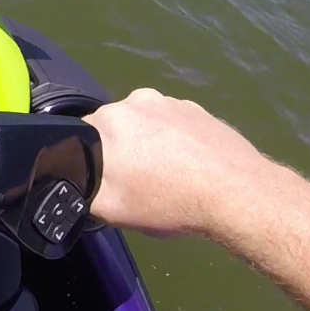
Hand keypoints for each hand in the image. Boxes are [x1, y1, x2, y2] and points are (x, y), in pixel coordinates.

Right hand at [84, 88, 271, 237]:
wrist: (237, 194)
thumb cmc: (169, 201)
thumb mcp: (109, 210)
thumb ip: (79, 191)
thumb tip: (72, 182)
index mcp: (109, 119)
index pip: (80, 136)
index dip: (89, 162)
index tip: (106, 183)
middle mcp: (137, 100)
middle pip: (116, 127)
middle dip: (121, 151)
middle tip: (137, 184)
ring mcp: (172, 102)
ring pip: (146, 124)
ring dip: (149, 145)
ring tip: (167, 178)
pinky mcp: (199, 110)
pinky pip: (175, 125)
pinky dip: (176, 142)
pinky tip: (189, 168)